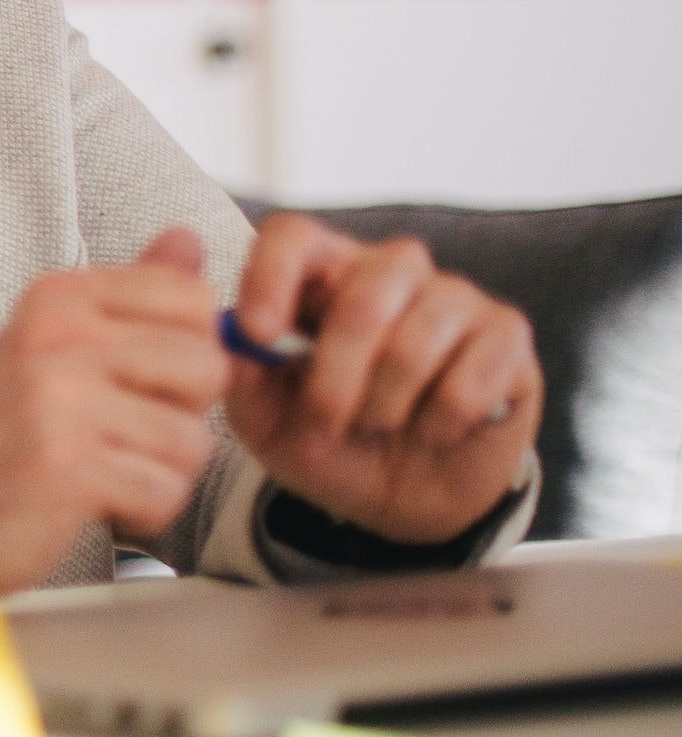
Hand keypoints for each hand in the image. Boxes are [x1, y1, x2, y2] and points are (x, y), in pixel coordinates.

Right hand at [0, 226, 233, 588]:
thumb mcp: (54, 344)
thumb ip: (129, 295)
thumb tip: (186, 238)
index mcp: (58, 298)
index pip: (191, 296)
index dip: (189, 349)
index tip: (139, 380)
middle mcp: (57, 336)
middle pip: (207, 366)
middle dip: (180, 417)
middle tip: (117, 433)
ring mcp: (58, 400)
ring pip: (192, 440)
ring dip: (159, 472)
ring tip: (101, 470)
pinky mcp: (66, 467)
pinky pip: (165, 491)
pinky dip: (141, 513)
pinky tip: (94, 501)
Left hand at [224, 215, 540, 546]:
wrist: (404, 500)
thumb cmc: (327, 442)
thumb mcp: (266, 422)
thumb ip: (242, 378)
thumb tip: (230, 342)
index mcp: (321, 276)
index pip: (294, 236)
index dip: (271, 276)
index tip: (259, 334)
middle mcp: (390, 271)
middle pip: (363, 293)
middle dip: (335, 376)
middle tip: (321, 426)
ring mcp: (455, 297)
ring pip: (417, 338)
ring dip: (386, 404)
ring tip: (375, 429)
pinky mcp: (507, 336)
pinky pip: (472, 375)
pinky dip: (442, 420)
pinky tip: (434, 431)